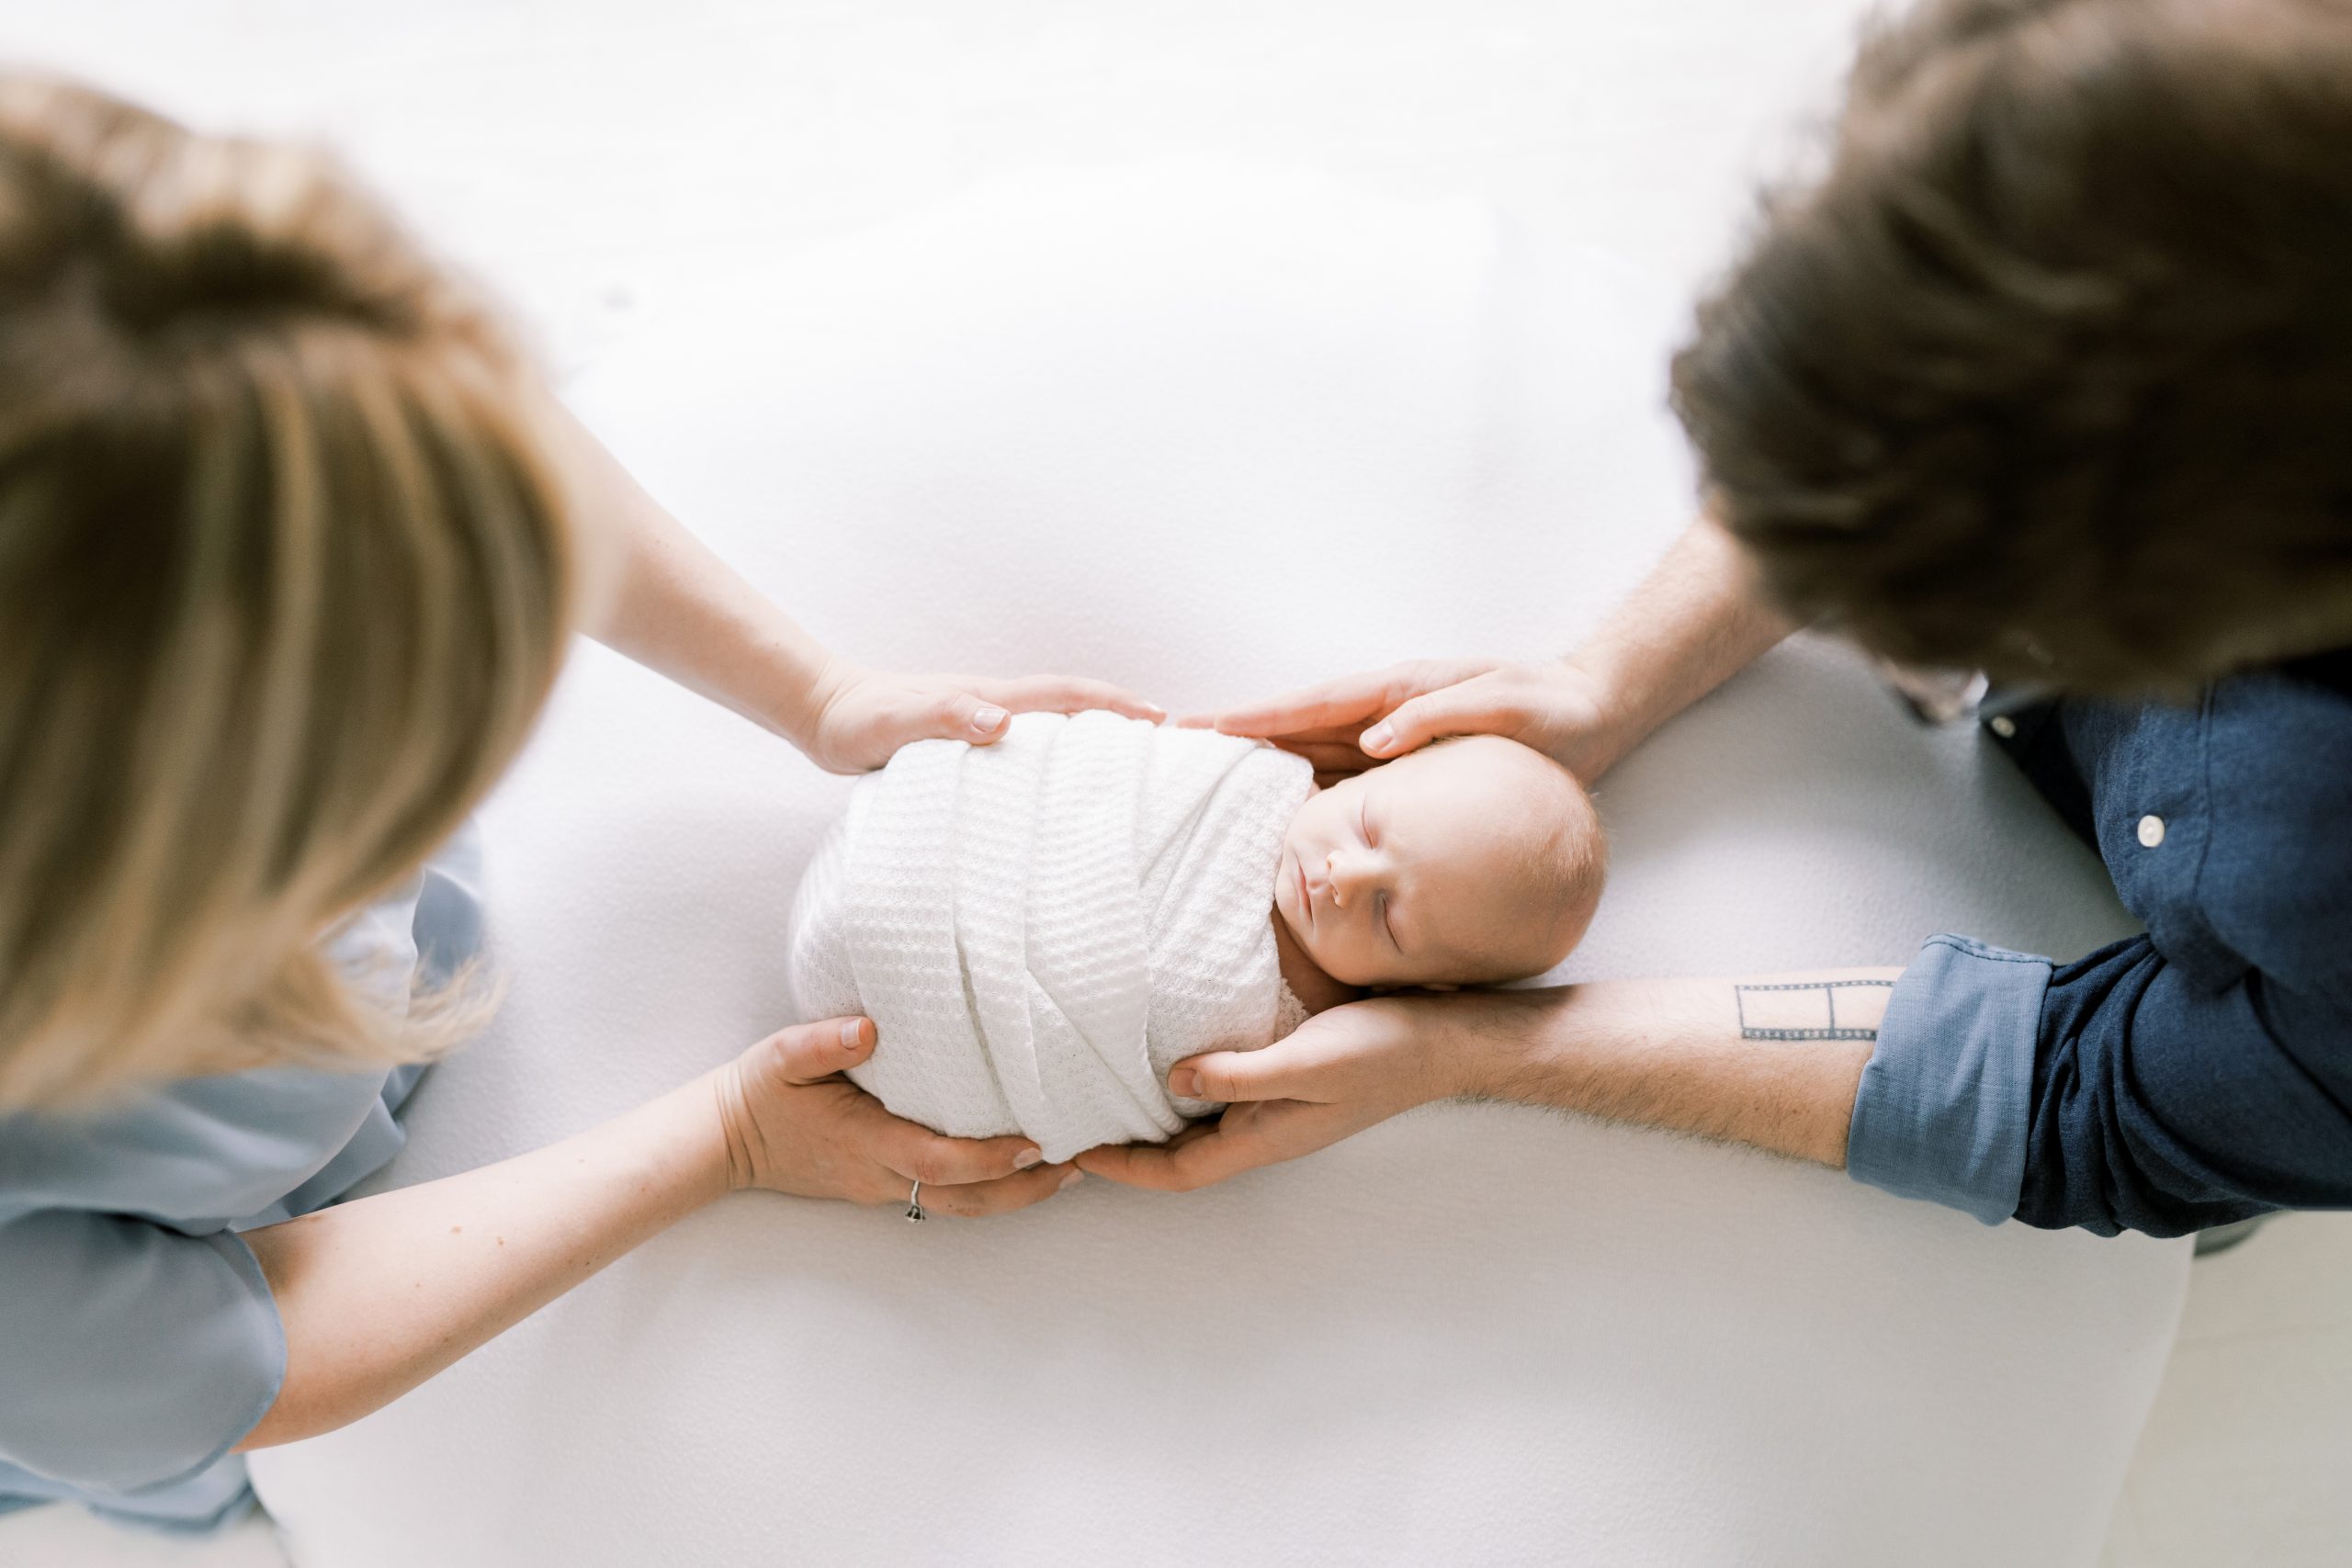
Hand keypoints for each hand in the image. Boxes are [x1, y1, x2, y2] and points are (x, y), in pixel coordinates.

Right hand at [716, 1017, 1077, 1216]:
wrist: (726, 1141)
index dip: (990, 1158)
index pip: (938, 1160)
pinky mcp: (883, 1186)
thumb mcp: (780, 1057)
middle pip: (966, 1197)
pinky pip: (945, 1197)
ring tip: (1069, 1172)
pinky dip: (988, 1188)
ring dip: (1016, 1194)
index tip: (1037, 1144)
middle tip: (1082, 1166)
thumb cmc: (758, 1093)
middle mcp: (881, 1173)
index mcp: (865, 1140)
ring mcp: (883, 1186)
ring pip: (961, 1205)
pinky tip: (1018, 1170)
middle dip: (1026, 1188)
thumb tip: (870, 1028)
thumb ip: (822, 1042)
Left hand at [799, 663, 1163, 773]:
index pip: (1066, 696)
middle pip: (1072, 709)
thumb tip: (1002, 723)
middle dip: (1121, 720)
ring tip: (1128, 775)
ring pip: (1051, 729)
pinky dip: (1053, 761)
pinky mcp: (967, 745)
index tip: (1161, 720)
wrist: (824, 713)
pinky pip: (1025, 750)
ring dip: (1091, 741)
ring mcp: (981, 723)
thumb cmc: (857, 721)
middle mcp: (993, 707)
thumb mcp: (896, 723)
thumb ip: (944, 718)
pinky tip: (1057, 792)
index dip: (1115, 704)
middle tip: (1166, 750)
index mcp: (988, 699)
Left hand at [1075, 994, 1484, 1191]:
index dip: (1125, 1167)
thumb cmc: (1381, 1050)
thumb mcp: (1306, 1059)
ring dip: (1156, 1123)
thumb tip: (1174, 1080)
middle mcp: (1267, 1132)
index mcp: (1266, 1138)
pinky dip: (1189, 1092)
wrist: (1445, 1041)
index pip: (1179, 1170)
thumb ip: (1240, 1074)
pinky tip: (1174, 1065)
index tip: (1075, 1152)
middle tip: (1076, 1128)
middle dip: (1130, 1152)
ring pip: (1202, 1130)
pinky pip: (1225, 1101)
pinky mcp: (1291, 1085)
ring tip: (1107, 1098)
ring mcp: (1280, 1112)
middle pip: (1183, 1157)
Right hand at [1187, 657, 1617, 781]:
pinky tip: (1280, 821)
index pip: (1308, 706)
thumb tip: (1373, 740)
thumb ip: (1436, 717)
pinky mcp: (1406, 769)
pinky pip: (1344, 782)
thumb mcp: (1500, 706)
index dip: (1254, 719)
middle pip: (1294, 730)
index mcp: (1394, 693)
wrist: (1591, 715)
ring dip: (1262, 772)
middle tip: (1177, 758)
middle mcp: (1382, 715)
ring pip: (1311, 758)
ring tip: (1208, 794)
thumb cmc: (1549, 709)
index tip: (1201, 728)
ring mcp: (1390, 741)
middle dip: (1237, 742)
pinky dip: (1307, 794)